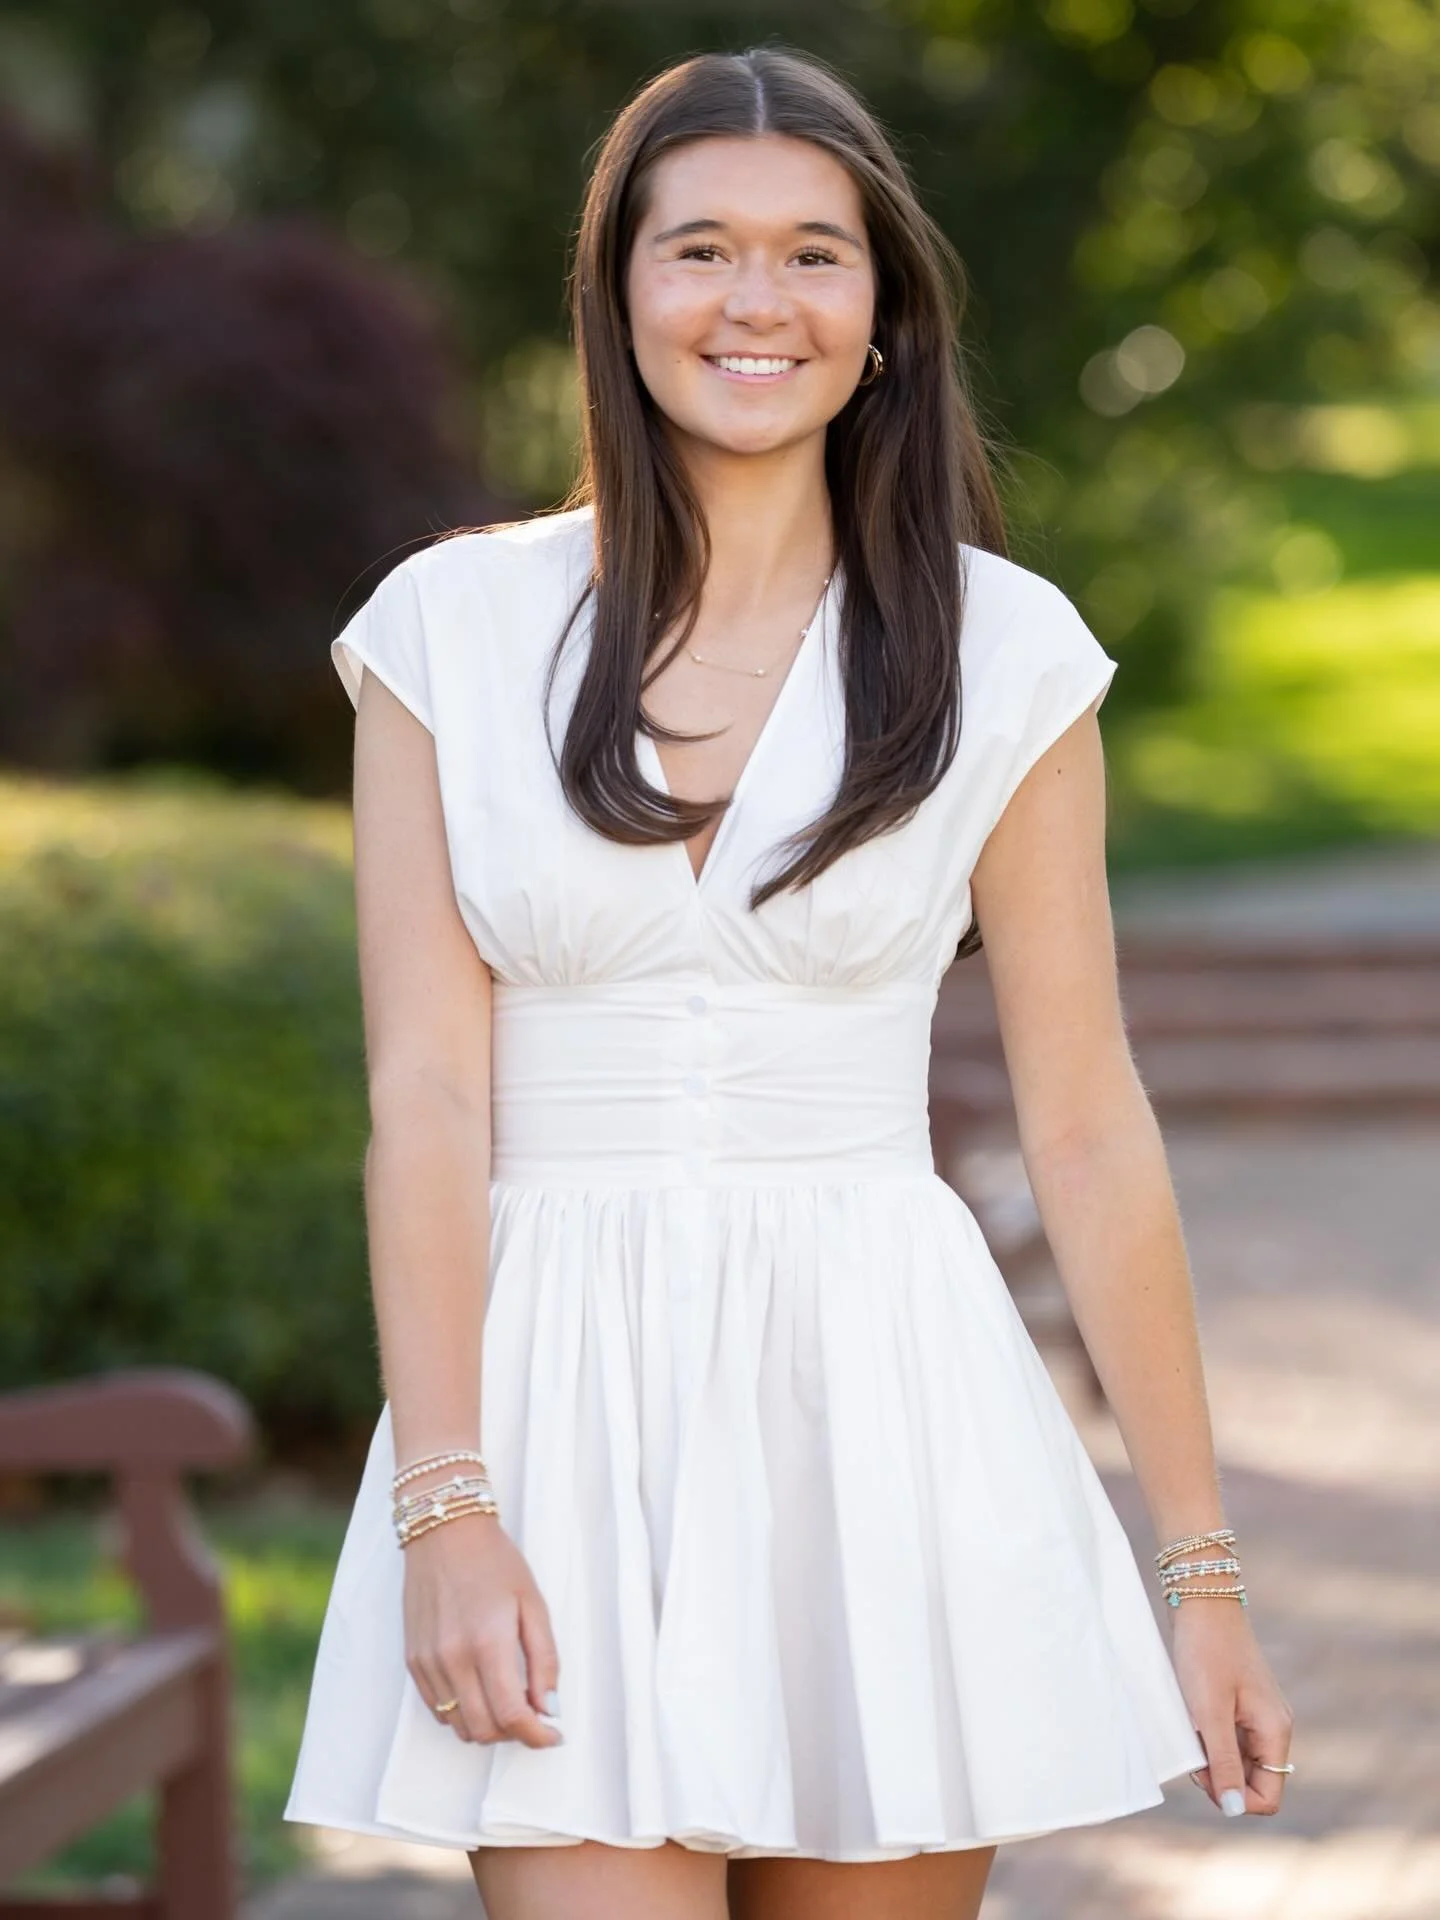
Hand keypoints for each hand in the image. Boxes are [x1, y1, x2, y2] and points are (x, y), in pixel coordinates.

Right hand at [402, 1512, 563, 1747]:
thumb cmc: (496, 1562)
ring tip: (508, 1701)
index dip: (537, 1736)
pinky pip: (438, 1709)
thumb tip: (549, 1709)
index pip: (512, 1715)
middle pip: (485, 1728)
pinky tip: (480, 1689)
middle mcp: (453, 1659)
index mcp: (488, 1642)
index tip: (553, 1735)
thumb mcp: (533, 1603)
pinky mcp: (413, 1661)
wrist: (444, 1532)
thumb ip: (544, 1659)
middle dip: (515, 1733)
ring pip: (459, 1726)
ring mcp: (428, 1662)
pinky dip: (462, 1712)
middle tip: (534, 1715)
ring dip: (488, 1726)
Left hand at [1170, 1603, 1293, 1816]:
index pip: (1268, 1796)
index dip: (1234, 1797)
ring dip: (1212, 1756)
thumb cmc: (1205, 1651)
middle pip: (1252, 1780)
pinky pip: (1228, 1737)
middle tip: (1192, 1749)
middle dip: (1220, 1777)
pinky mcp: (1239, 1702)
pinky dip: (1209, 1736)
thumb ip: (1224, 1762)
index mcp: (1276, 1732)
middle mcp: (1273, 1726)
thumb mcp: (1210, 1712)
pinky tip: (1190, 1717)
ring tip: (1189, 1728)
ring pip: (1237, 1759)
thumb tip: (1235, 1810)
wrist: (1201, 1598)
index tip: (1203, 1770)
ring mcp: (1257, 1714)